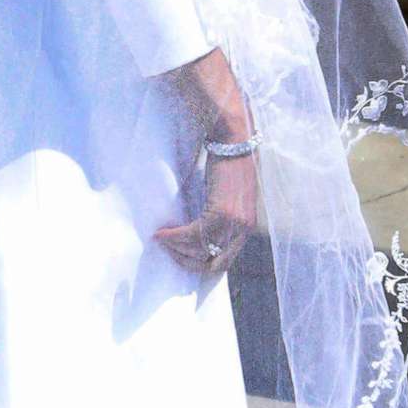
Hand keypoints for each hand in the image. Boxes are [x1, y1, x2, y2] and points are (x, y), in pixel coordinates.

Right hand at [154, 149, 257, 275]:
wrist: (234, 142)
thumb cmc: (228, 165)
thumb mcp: (228, 198)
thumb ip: (219, 218)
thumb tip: (195, 234)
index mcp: (246, 229)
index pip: (224, 262)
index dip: (199, 264)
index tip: (180, 256)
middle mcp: (243, 230)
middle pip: (214, 264)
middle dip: (187, 263)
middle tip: (168, 251)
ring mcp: (234, 223)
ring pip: (200, 251)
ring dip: (176, 248)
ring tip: (161, 238)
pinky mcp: (221, 213)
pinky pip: (194, 235)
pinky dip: (174, 237)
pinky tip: (162, 233)